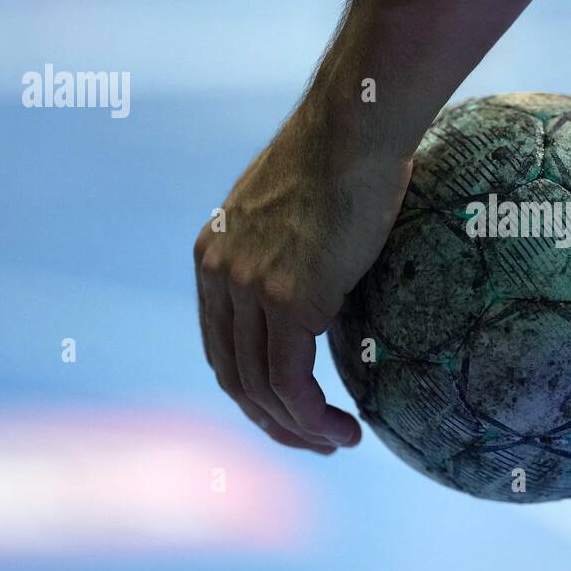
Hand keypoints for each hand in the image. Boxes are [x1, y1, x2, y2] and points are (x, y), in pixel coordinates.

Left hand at [195, 106, 411, 452]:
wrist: (355, 128)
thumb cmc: (343, 156)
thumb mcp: (295, 209)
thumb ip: (289, 251)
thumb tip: (322, 278)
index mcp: (214, 255)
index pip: (221, 346)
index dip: (254, 391)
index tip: (294, 411)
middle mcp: (221, 275)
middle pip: (233, 377)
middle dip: (273, 422)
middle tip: (317, 442)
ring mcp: (251, 288)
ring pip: (261, 389)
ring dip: (298, 430)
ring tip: (338, 442)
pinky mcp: (289, 299)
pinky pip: (292, 382)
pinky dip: (312, 417)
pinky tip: (342, 428)